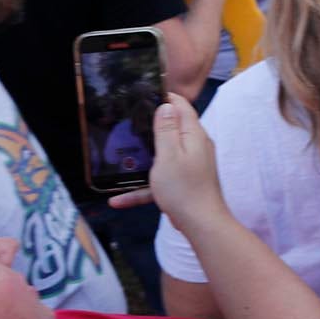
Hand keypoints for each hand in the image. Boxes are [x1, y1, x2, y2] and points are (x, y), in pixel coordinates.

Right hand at [110, 95, 228, 229]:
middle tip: (128, 123)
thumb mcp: (169, 155)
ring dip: (143, 159)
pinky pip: (160, 180)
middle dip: (151, 126)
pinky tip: (119, 199)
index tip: (145, 94)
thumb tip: (167, 105)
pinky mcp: (184, 182)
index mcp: (193, 136)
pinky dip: (142, 187)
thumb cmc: (184, 189)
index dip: (166, 98)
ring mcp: (190, 165)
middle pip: (172, 129)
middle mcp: (195, 147)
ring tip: (121, 157)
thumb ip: (167, 130)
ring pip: (163, 156)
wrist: (201, 223)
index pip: (182, 107)